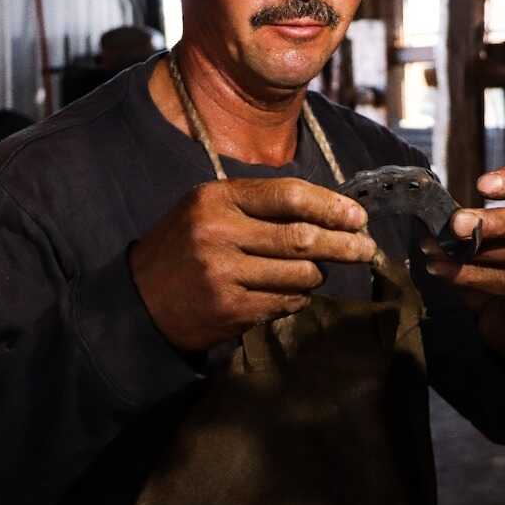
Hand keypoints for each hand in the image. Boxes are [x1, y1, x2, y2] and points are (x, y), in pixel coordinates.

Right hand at [129, 178, 375, 351]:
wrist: (138, 299)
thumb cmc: (185, 246)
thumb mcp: (210, 208)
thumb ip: (260, 205)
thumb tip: (328, 209)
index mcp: (217, 199)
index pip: (289, 195)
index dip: (331, 205)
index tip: (357, 216)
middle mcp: (219, 233)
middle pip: (302, 237)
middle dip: (343, 243)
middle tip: (365, 248)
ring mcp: (223, 274)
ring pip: (299, 274)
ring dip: (317, 273)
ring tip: (316, 271)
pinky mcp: (229, 310)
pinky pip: (285, 302)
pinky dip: (297, 297)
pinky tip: (291, 292)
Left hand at [421, 163, 504, 358]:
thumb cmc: (495, 266)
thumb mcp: (482, 238)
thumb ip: (464, 222)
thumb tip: (426, 214)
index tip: (481, 186)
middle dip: (498, 220)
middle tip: (457, 224)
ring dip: (472, 251)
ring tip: (435, 249)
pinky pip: (504, 283)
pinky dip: (467, 275)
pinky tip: (440, 269)